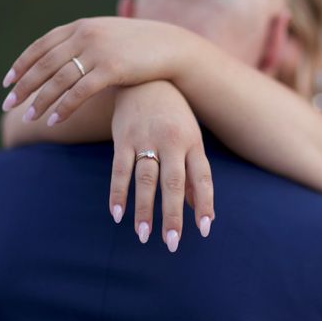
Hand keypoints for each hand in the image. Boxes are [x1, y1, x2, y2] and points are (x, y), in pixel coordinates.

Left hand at [0, 17, 192, 124]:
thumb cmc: (142, 46)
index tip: (7, 82)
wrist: (173, 46)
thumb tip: (67, 57)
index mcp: (81, 26)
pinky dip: (62, 108)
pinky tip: (53, 121)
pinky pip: (78, 92)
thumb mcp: (110, 37)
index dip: (21, 64)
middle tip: (8, 104)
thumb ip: (86, 43)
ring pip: (57, 80)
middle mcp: (85, 35)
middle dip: (23, 86)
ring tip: (28, 118)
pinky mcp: (110, 69)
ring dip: (39, 101)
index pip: (41, 45)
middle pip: (44, 63)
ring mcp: (97, 51)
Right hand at [110, 81, 214, 251]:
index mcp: (192, 142)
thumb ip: (193, 173)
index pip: (202, 178)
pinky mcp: (123, 137)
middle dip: (172, 215)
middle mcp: (171, 141)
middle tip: (172, 243)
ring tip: (144, 236)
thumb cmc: (173, 114)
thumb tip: (197, 209)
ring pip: (146, 179)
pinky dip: (118, 192)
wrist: (146, 77)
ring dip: (144, 209)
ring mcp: (146, 139)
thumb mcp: (189, 137)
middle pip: (173, 183)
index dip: (204, 204)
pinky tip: (117, 214)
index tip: (203, 229)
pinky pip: (120, 169)